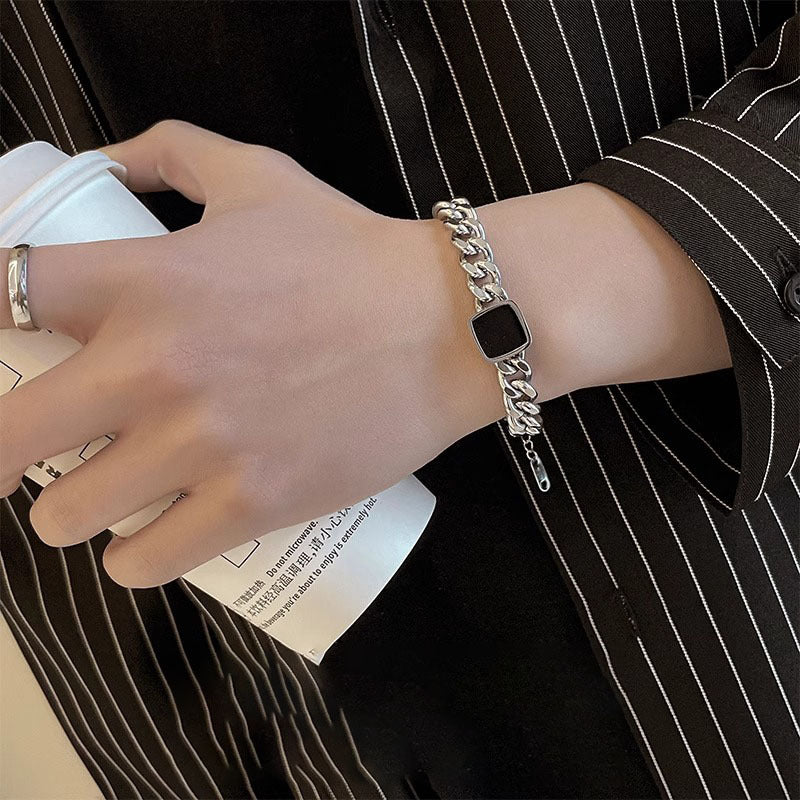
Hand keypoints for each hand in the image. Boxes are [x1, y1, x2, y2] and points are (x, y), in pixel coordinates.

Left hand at [0, 120, 499, 586]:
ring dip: (73, 509)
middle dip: (5, 450)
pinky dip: (133, 557)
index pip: (1, 294)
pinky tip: (148, 538)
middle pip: (5, 439)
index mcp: (145, 281)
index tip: (10, 346)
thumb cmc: (352, 251)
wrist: (449, 326)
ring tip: (107, 493)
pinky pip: (144, 563)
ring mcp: (201, 449)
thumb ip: (172, 151)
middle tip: (38, 447)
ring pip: (67, 518)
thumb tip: (104, 163)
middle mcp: (154, 370)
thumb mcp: (259, 177)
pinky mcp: (250, 506)